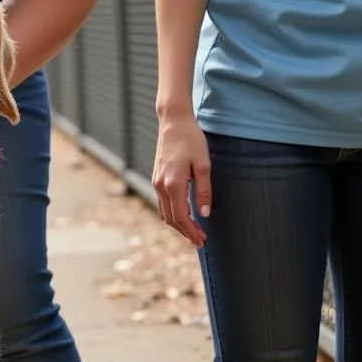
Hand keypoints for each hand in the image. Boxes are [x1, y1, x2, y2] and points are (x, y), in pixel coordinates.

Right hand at [152, 111, 210, 247]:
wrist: (174, 120)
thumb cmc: (191, 139)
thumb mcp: (203, 165)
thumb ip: (204, 192)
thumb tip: (205, 215)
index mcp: (173, 184)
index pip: (181, 217)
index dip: (191, 232)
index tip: (203, 240)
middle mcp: (160, 185)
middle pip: (170, 219)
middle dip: (185, 231)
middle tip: (201, 239)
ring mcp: (156, 180)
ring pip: (164, 212)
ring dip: (178, 223)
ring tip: (194, 229)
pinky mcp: (156, 176)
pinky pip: (162, 202)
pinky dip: (172, 212)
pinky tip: (184, 212)